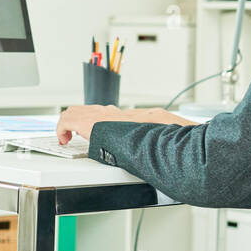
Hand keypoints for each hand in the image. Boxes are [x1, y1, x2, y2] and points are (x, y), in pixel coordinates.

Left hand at [55, 105, 196, 143]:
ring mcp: (102, 115)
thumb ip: (171, 135)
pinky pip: (67, 120)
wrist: (157, 140)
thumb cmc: (167, 141)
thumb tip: (187, 136)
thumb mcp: (171, 135)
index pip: (110, 113)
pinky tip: (64, 140)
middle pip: (91, 109)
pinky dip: (62, 129)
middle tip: (75, 134)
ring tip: (67, 137)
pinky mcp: (89, 122)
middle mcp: (116, 113)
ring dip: (69, 124)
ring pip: (76, 111)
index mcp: (133, 117)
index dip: (100, 120)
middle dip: (80, 120)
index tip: (98, 129)